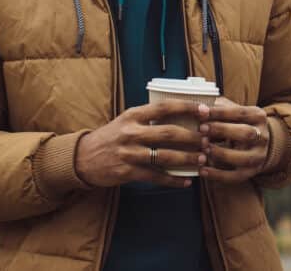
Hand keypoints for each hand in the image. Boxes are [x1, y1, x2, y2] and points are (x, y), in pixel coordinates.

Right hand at [74, 100, 208, 188]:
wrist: (82, 158)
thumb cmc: (111, 137)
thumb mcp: (126, 120)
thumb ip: (149, 118)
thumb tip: (182, 113)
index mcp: (133, 115)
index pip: (164, 107)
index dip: (186, 108)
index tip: (204, 110)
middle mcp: (131, 133)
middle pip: (168, 133)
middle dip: (192, 137)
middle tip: (208, 139)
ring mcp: (129, 153)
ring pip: (164, 156)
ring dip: (186, 159)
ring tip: (202, 159)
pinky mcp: (126, 172)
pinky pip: (155, 177)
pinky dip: (173, 180)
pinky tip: (187, 181)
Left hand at [198, 97, 269, 182]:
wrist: (256, 143)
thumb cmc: (236, 123)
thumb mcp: (233, 112)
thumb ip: (219, 108)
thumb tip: (199, 107)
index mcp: (258, 117)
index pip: (240, 112)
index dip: (220, 112)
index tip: (201, 112)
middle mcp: (263, 136)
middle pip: (246, 133)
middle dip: (223, 131)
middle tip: (202, 129)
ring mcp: (259, 156)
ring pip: (243, 158)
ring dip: (221, 153)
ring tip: (203, 149)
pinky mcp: (252, 172)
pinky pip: (235, 176)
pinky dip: (218, 175)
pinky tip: (202, 170)